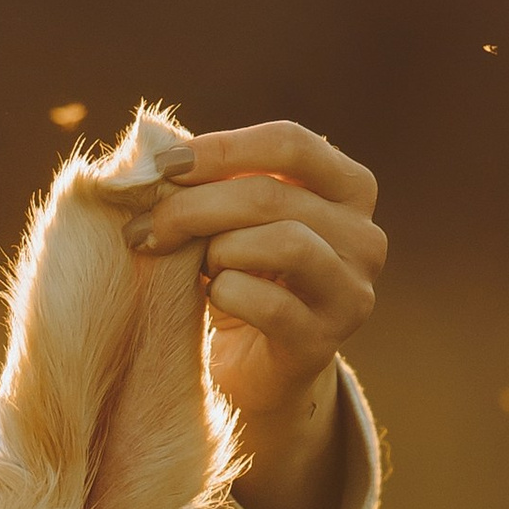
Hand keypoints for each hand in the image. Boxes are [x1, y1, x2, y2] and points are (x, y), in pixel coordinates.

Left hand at [126, 119, 384, 508]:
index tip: (162, 167)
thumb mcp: (227, 215)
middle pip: (271, 196)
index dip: (221, 149)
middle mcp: (364, 236)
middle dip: (193, 208)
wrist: (251, 366)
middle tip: (143, 229)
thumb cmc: (236, 272)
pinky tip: (213, 298)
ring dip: (216, 251)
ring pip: (281, 242)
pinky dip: (227, 294)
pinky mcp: (325, 340)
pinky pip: (270, 305)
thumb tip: (149, 142)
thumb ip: (205, 175)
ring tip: (194, 267)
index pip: (290, 143)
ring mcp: (352, 291)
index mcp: (348, 187)